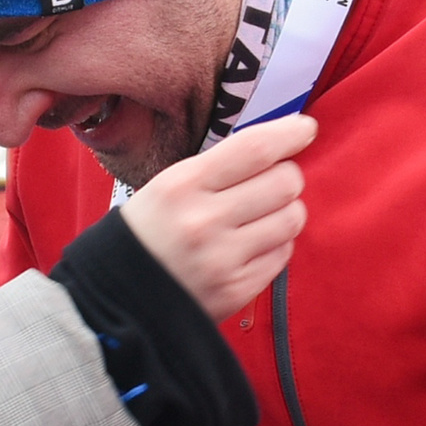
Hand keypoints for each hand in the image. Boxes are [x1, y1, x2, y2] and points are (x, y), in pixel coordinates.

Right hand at [120, 115, 317, 324]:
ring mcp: (223, 258)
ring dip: (286, 211)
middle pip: (284, 182)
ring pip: (292, 218)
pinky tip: (252, 244)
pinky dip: (276, 244)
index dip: (289, 133)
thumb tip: (281, 146)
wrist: (120, 296)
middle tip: (271, 183)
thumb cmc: (151, 231)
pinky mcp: (237, 289)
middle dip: (287, 177)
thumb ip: (220, 167)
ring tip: (263, 215)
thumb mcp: (169, 186)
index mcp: (182, 185)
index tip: (305, 128)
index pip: (253, 149)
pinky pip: (284, 253)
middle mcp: (204, 221)